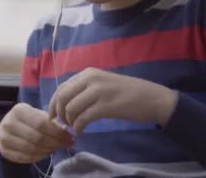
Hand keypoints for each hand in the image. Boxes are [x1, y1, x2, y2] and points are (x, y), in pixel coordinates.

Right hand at [0, 102, 74, 163]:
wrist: (7, 126)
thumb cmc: (27, 118)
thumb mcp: (37, 113)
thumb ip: (50, 121)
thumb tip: (67, 132)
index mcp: (19, 110)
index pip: (41, 123)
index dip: (57, 132)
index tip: (69, 136)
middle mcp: (9, 124)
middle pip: (37, 138)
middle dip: (56, 142)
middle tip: (67, 144)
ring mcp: (5, 139)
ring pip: (32, 149)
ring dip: (49, 150)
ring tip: (57, 147)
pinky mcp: (5, 151)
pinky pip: (26, 158)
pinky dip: (40, 157)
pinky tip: (47, 152)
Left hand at [48, 68, 177, 134]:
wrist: (152, 98)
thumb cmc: (128, 92)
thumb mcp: (103, 83)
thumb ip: (85, 89)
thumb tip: (64, 102)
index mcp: (89, 73)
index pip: (62, 87)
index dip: (53, 103)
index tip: (53, 115)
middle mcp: (91, 79)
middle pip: (62, 97)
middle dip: (59, 113)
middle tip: (64, 123)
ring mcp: (99, 92)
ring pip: (71, 108)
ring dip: (69, 121)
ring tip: (75, 127)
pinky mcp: (106, 106)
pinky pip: (83, 118)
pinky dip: (78, 127)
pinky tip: (81, 131)